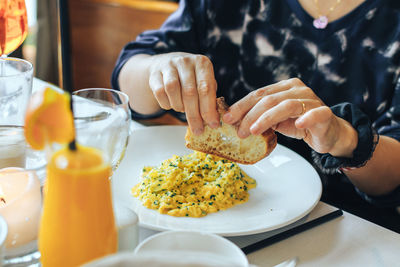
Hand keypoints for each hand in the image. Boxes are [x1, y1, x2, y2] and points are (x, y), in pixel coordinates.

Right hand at [148, 52, 219, 133]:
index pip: (206, 89)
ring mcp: (168, 65)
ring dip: (179, 106)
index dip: (209, 109)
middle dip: (194, 115)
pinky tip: (171, 104)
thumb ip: (209, 97)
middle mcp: (185, 61)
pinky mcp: (155, 73)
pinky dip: (166, 103)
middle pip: (190, 92)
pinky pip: (159, 92)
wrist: (165, 65)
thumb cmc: (190, 77)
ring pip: (172, 90)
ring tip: (182, 110)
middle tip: (198, 129)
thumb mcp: (203, 81)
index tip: (212, 124)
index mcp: (202, 63)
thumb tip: (213, 119)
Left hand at [222, 78, 357, 156]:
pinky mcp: (324, 113)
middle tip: (238, 130)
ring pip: (286, 105)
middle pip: (269, 99)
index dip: (241, 106)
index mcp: (284, 87)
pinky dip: (306, 118)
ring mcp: (312, 100)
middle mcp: (297, 89)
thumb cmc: (299, 123)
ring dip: (267, 118)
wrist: (327, 133)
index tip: (227, 118)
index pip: (259, 94)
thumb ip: (260, 117)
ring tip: (254, 131)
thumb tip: (234, 121)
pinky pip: (315, 114)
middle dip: (250, 115)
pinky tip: (296, 125)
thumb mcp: (276, 120)